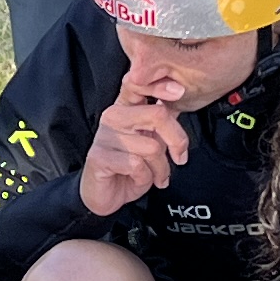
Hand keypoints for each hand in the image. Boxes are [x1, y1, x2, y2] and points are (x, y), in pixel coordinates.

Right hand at [79, 56, 193, 215]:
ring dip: (161, 168)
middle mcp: (113, 116)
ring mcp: (104, 136)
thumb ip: (163, 122)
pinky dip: (145, 178)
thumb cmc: (131, 168)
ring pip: (151, 146)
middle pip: (157, 115)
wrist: (107, 195)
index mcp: (126, 107)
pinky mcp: (99, 156)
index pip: (139, 85)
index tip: (180, 92)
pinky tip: (138, 180)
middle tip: (180, 157)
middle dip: (177, 141)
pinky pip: (137, 165)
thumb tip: (180, 100)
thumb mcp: (152, 141)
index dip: (160, 86)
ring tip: (156, 176)